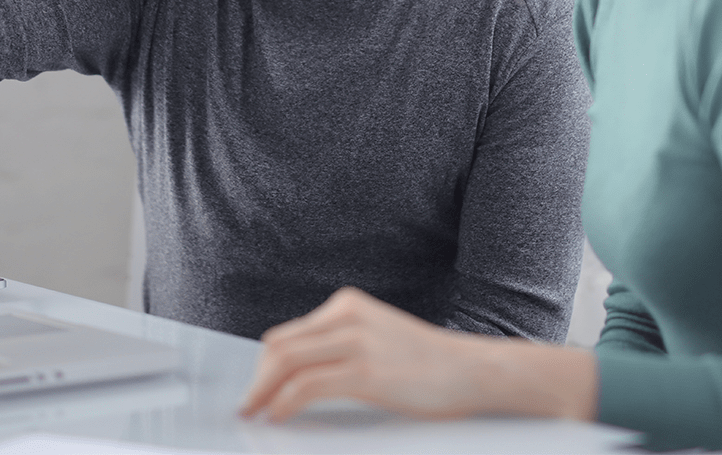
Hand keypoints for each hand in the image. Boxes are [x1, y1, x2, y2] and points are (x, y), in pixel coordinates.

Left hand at [240, 287, 597, 423]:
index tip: (254, 388)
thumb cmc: (426, 363)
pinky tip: (278, 416)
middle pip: (281, 346)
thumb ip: (339, 344)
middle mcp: (347, 314)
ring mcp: (357, 340)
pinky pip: (308, 385)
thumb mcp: (376, 338)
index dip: (264, 365)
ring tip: (254, 413)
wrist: (474, 369)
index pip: (287, 334)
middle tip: (247, 406)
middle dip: (258, 379)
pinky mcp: (367, 371)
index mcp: (346, 304)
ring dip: (263, 392)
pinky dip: (285, 401)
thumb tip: (296, 370)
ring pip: (288, 362)